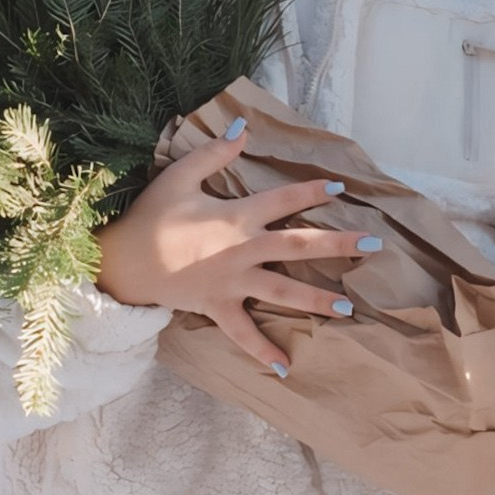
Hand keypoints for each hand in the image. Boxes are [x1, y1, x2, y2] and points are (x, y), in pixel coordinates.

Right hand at [95, 125, 378, 376]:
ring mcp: (233, 282)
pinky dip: (263, 351)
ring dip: (317, 299)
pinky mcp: (218, 307)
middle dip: (338, 244)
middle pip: (299, 245)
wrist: (121, 260)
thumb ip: (213, 152)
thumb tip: (242, 126)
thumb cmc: (150, 216)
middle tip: (372, 246)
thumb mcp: (178, 176)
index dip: (312, 192)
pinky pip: (243, 333)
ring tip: (350, 308)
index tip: (341, 189)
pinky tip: (286, 368)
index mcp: (236, 216)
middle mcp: (242, 250)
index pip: (283, 200)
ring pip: (283, 291)